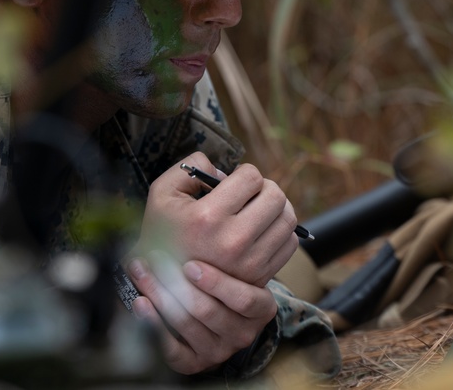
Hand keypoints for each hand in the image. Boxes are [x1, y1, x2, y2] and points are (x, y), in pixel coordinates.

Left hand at [129, 254, 276, 374]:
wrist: (218, 315)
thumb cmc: (224, 280)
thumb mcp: (237, 267)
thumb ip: (228, 248)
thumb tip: (197, 216)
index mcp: (261, 308)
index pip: (243, 298)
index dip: (216, 282)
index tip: (190, 265)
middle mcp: (243, 332)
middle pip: (208, 310)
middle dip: (176, 282)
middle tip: (156, 259)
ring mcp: (219, 350)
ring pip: (186, 324)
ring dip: (159, 294)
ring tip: (142, 272)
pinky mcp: (195, 363)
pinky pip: (172, 350)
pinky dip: (153, 324)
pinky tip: (141, 303)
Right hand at [134, 154, 298, 286]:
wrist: (163, 285)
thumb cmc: (162, 233)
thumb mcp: (162, 192)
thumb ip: (191, 167)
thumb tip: (225, 171)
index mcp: (208, 216)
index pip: (252, 177)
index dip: (244, 173)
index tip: (235, 182)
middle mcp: (232, 241)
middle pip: (276, 196)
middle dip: (264, 188)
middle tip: (251, 194)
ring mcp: (249, 262)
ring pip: (287, 219)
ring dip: (277, 208)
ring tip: (259, 210)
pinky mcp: (260, 277)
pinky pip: (290, 244)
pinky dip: (280, 232)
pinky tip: (263, 230)